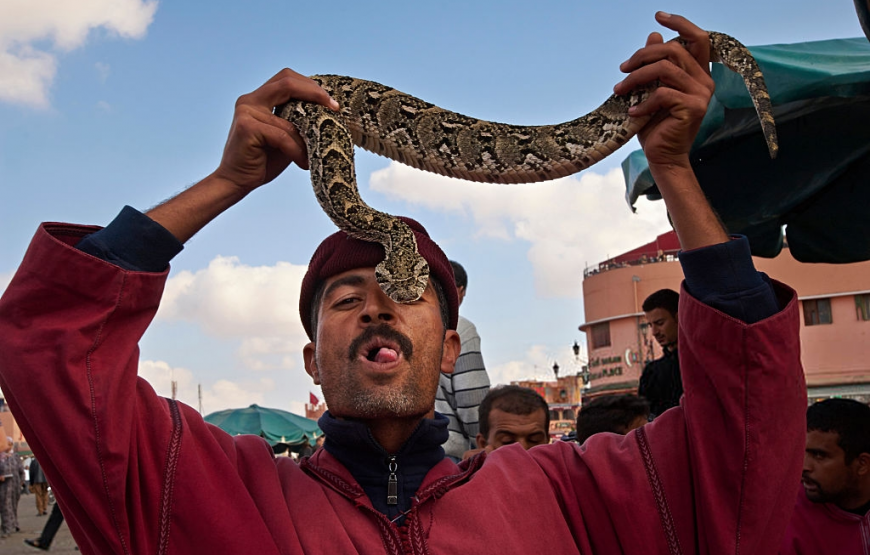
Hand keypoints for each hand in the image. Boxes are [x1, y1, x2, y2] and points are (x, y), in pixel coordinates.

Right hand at [213, 68, 338, 193]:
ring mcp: (246, 112)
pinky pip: (283, 136)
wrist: (237, 181)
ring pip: (290, 116)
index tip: (332, 103)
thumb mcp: (285, 136)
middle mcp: (250, 100)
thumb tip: (328, 112)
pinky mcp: (246, 128)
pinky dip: (297, 151)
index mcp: (259, 98)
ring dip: (307, 137)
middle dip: (315, 93)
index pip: (287, 78)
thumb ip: (297, 121)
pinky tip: (303, 163)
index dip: (311, 86)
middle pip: (287, 82)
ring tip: (314, 154)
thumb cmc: (263, 160)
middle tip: (334, 109)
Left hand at [614, 12, 713, 168]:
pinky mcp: (693, 108)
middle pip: (674, 50)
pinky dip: (641, 102)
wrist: (662, 157)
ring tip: (619, 90)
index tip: (658, 15)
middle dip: (643, 55)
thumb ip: (655, 65)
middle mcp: (705, 80)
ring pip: (665, 70)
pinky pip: (662, 94)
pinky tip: (631, 112)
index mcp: (698, 73)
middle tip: (622, 68)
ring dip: (636, 78)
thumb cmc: (655, 125)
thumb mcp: (651, 91)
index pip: (698, 38)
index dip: (680, 23)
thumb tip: (653, 36)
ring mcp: (702, 94)